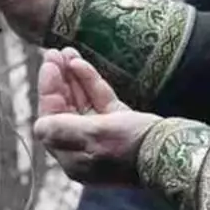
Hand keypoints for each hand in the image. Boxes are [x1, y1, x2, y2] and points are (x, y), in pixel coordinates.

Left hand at [33, 49, 153, 185]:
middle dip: (59, 82)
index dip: (48, 92)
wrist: (171, 153)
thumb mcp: (92, 136)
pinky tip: (80, 64)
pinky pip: (100, 102)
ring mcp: (104, 136)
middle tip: (53, 53)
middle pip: (66, 110)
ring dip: (73, 78)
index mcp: (73, 158)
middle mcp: (85, 148)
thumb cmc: (130, 146)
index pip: (51, 121)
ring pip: (82, 103)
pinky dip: (91, 83)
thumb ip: (62, 128)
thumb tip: (38, 126)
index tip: (48, 66)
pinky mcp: (122, 125)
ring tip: (66, 52)